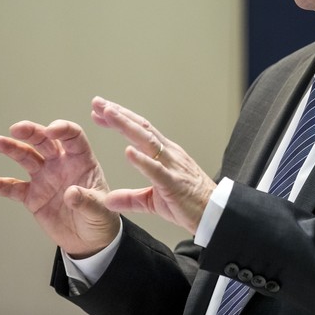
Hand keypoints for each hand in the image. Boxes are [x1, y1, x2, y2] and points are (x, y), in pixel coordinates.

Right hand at [0, 120, 120, 257]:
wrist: (89, 239)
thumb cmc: (101, 217)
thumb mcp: (100, 210)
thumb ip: (87, 200)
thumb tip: (71, 193)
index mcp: (83, 161)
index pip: (73, 137)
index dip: (63, 130)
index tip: (51, 130)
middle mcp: (62, 165)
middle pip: (46, 141)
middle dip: (32, 132)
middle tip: (17, 128)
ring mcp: (45, 178)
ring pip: (27, 158)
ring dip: (12, 149)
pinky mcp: (32, 196)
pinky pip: (13, 188)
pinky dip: (0, 185)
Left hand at [91, 97, 216, 233]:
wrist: (216, 212)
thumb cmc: (188, 203)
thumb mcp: (153, 201)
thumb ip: (131, 198)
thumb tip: (108, 199)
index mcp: (165, 154)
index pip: (141, 131)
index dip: (121, 119)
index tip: (100, 111)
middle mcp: (169, 153)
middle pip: (141, 128)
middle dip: (119, 114)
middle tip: (98, 102)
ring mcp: (172, 166)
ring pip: (147, 141)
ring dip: (126, 126)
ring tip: (109, 114)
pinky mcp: (174, 183)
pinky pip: (156, 170)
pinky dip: (142, 160)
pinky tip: (128, 151)